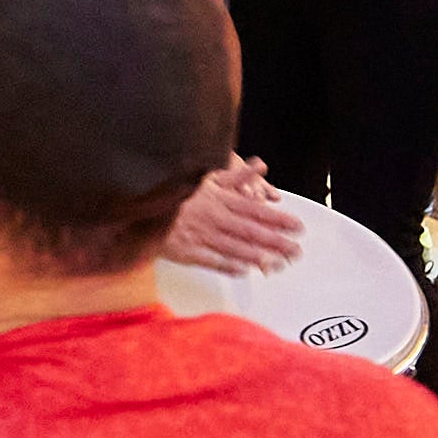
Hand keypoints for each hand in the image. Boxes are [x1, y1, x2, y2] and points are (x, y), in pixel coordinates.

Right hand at [161, 156, 303, 274]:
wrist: (140, 204)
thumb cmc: (173, 192)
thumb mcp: (206, 177)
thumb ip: (236, 175)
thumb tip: (260, 166)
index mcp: (219, 199)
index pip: (255, 209)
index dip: (278, 219)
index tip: (296, 227)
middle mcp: (213, 217)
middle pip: (250, 230)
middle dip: (275, 241)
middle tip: (295, 251)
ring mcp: (199, 234)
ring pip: (234, 246)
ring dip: (257, 256)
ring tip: (277, 264)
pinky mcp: (184, 250)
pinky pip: (209, 259)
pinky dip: (226, 265)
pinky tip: (243, 271)